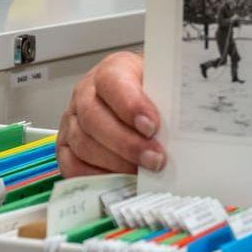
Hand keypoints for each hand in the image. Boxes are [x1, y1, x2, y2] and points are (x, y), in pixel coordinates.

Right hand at [57, 51, 164, 176]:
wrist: (141, 95)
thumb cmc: (152, 90)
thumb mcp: (163, 83)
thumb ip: (169, 98)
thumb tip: (185, 122)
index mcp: (111, 70)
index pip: (113, 82)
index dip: (130, 106)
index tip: (152, 126)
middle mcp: (85, 93)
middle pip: (94, 118)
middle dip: (127, 143)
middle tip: (155, 159)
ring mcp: (72, 121)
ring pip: (84, 144)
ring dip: (115, 163)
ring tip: (143, 174)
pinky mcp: (66, 147)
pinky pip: (72, 166)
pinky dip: (96, 177)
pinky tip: (120, 181)